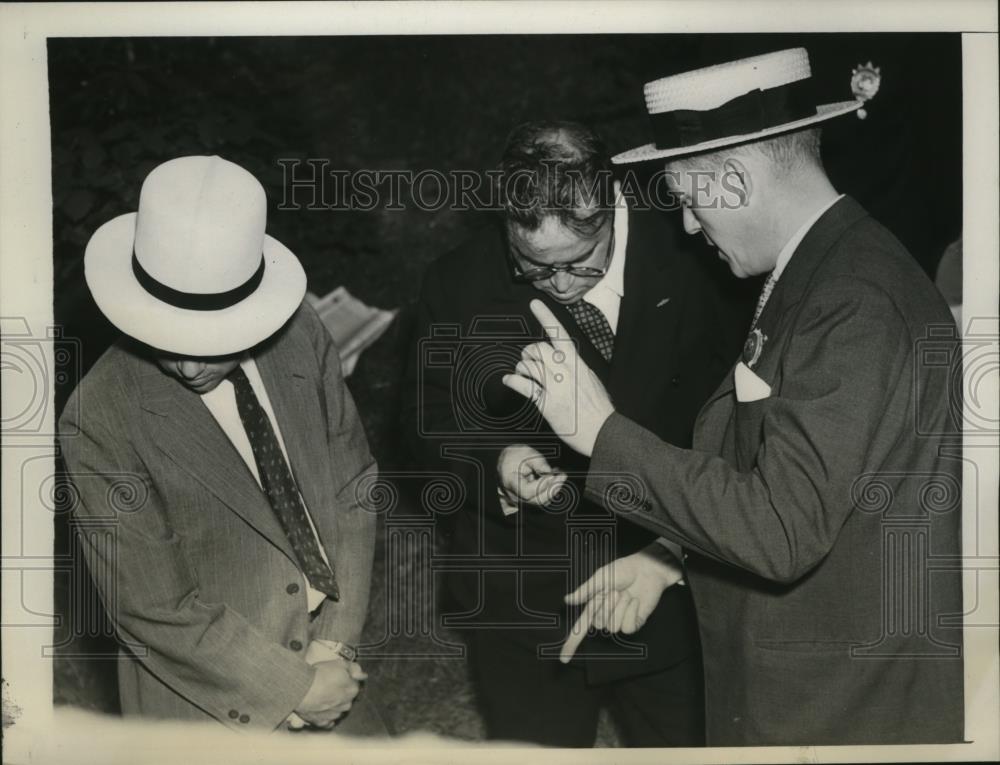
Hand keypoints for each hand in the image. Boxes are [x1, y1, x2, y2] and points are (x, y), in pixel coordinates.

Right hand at [294, 657, 367, 728]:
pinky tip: (319, 709)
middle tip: (327, 685)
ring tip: (321, 696)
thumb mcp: (339, 664)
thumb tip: (363, 675)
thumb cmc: (319, 675)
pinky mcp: (321, 722)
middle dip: (340, 693)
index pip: (354, 684)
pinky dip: (324, 716)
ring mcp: (334, 715)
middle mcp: (346, 705)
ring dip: (332, 705)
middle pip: (346, 698)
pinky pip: (326, 721)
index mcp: (352, 690)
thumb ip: (354, 668)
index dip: (345, 679)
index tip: (337, 677)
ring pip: (337, 710)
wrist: (300, 689)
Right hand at [497, 444, 566, 512]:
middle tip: (562, 475)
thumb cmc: (515, 456)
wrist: (507, 461)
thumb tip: (549, 471)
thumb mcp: (526, 453)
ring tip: (560, 475)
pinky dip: (551, 490)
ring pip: (541, 501)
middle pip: (536, 500)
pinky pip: (542, 499)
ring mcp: (522, 499)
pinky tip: (555, 479)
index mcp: (510, 482)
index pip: (527, 491)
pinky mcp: (529, 499)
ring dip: (554, 489)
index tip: (551, 475)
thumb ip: (538, 462)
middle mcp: (515, 494)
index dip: (541, 485)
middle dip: (552, 488)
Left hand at [502, 300, 614, 456]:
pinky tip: (509, 381)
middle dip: (529, 353)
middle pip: (537, 348)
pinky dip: (512, 381)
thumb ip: (576, 369)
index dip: (545, 316)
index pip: (560, 333)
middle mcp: (565, 371)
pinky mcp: (546, 403)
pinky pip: (523, 385)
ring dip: (521, 367)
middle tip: (528, 360)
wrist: (603, 431)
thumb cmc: (599, 409)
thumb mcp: (591, 380)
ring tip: (522, 373)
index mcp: (577, 363)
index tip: (534, 303)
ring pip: (528, 364)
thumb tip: (566, 360)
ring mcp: (555, 386)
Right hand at [559, 542, 685, 662]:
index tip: (563, 659)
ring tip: (626, 594)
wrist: (646, 570)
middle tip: (615, 591)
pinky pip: (627, 628)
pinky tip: (635, 601)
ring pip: (613, 627)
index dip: (571, 643)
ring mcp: (620, 620)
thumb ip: (585, 591)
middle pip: (598, 624)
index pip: (580, 627)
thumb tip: (567, 600)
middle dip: (606, 606)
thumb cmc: (623, 570)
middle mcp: (605, 615)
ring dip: (620, 608)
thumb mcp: (600, 577)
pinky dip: (631, 612)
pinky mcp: (634, 623)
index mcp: (594, 605)